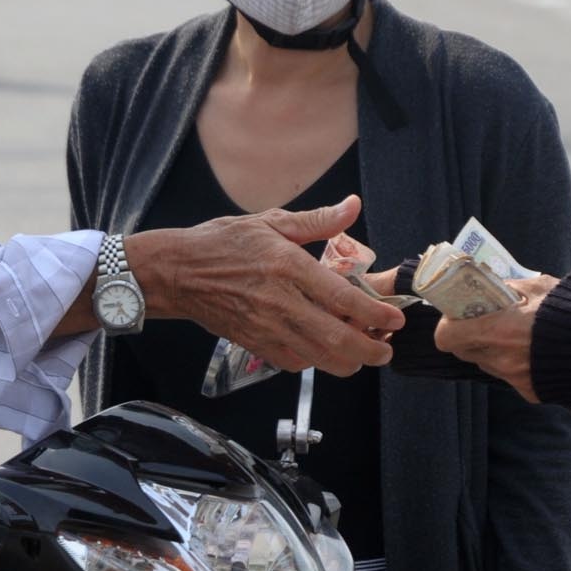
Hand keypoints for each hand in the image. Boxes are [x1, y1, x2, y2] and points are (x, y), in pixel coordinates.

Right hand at [127, 195, 404, 377]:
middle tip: (386, 348)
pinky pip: (294, 363)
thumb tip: (353, 206)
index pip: (342, 298)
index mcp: (287, 266)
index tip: (394, 318)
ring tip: (364, 353)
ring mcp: (266, 327)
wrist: (176, 272)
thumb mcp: (270, 222)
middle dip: (370, 349)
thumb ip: (317, 220)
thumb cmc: (222, 243)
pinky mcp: (254, 344)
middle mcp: (280, 302)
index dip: (374, 313)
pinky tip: (325, 351)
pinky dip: (316, 362)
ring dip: (348, 361)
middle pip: (336, 339)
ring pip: (318, 358)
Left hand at [434, 275, 559, 402]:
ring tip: (517, 333)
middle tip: (486, 319)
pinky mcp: (530, 390)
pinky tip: (537, 350)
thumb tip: (493, 284)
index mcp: (497, 330)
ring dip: (493, 348)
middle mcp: (501, 358)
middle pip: (465, 350)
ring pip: (488, 362)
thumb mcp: (540, 287)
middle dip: (469, 335)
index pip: (447, 336)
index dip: (448, 325)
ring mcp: (515, 378)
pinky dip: (516, 362)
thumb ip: (511, 288)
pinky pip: (511, 375)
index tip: (459, 313)